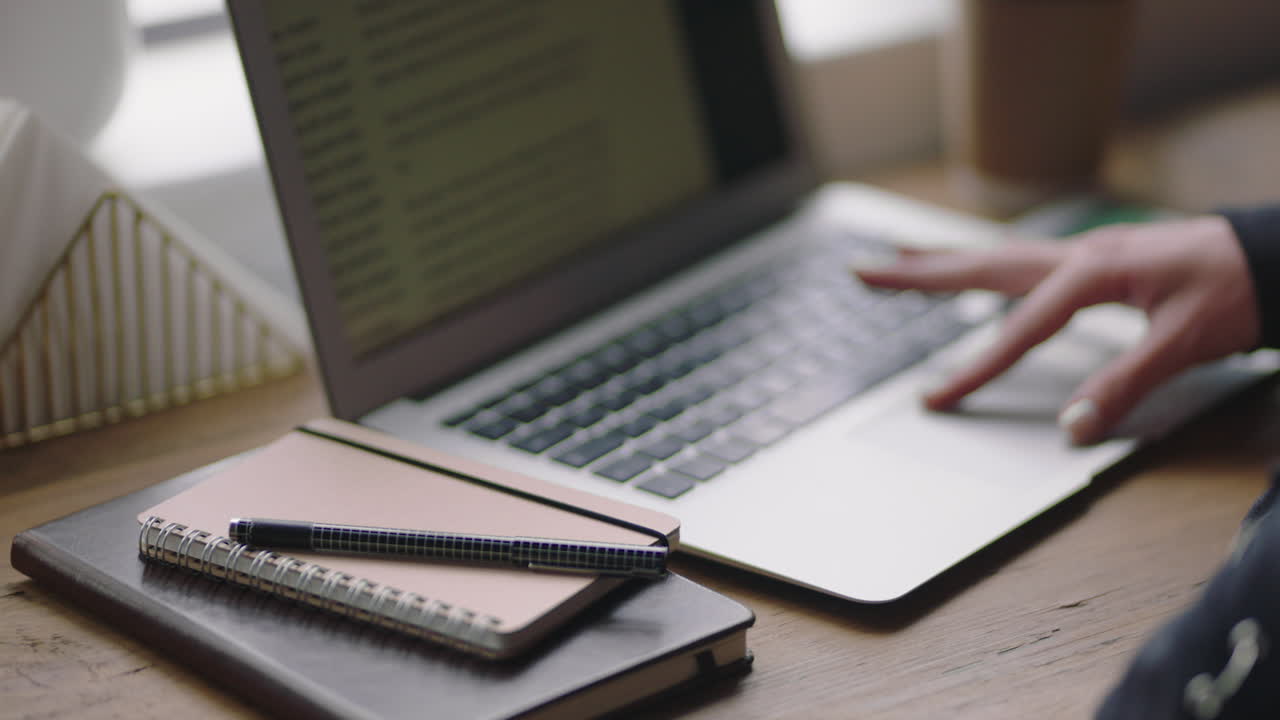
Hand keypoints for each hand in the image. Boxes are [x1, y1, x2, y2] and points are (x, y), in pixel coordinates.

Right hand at [854, 216, 1259, 443]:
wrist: (1275, 253)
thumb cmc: (1237, 287)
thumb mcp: (1186, 341)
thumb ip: (1125, 382)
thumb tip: (1071, 426)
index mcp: (1090, 273)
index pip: (1018, 330)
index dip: (974, 368)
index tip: (935, 398)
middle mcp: (1076, 255)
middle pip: (980, 266)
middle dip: (918, 273)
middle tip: (863, 272)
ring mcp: (1083, 253)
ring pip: (995, 257)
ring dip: (941, 262)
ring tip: (895, 264)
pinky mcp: (1094, 260)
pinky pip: (1021, 261)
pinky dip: (982, 264)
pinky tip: (970, 271)